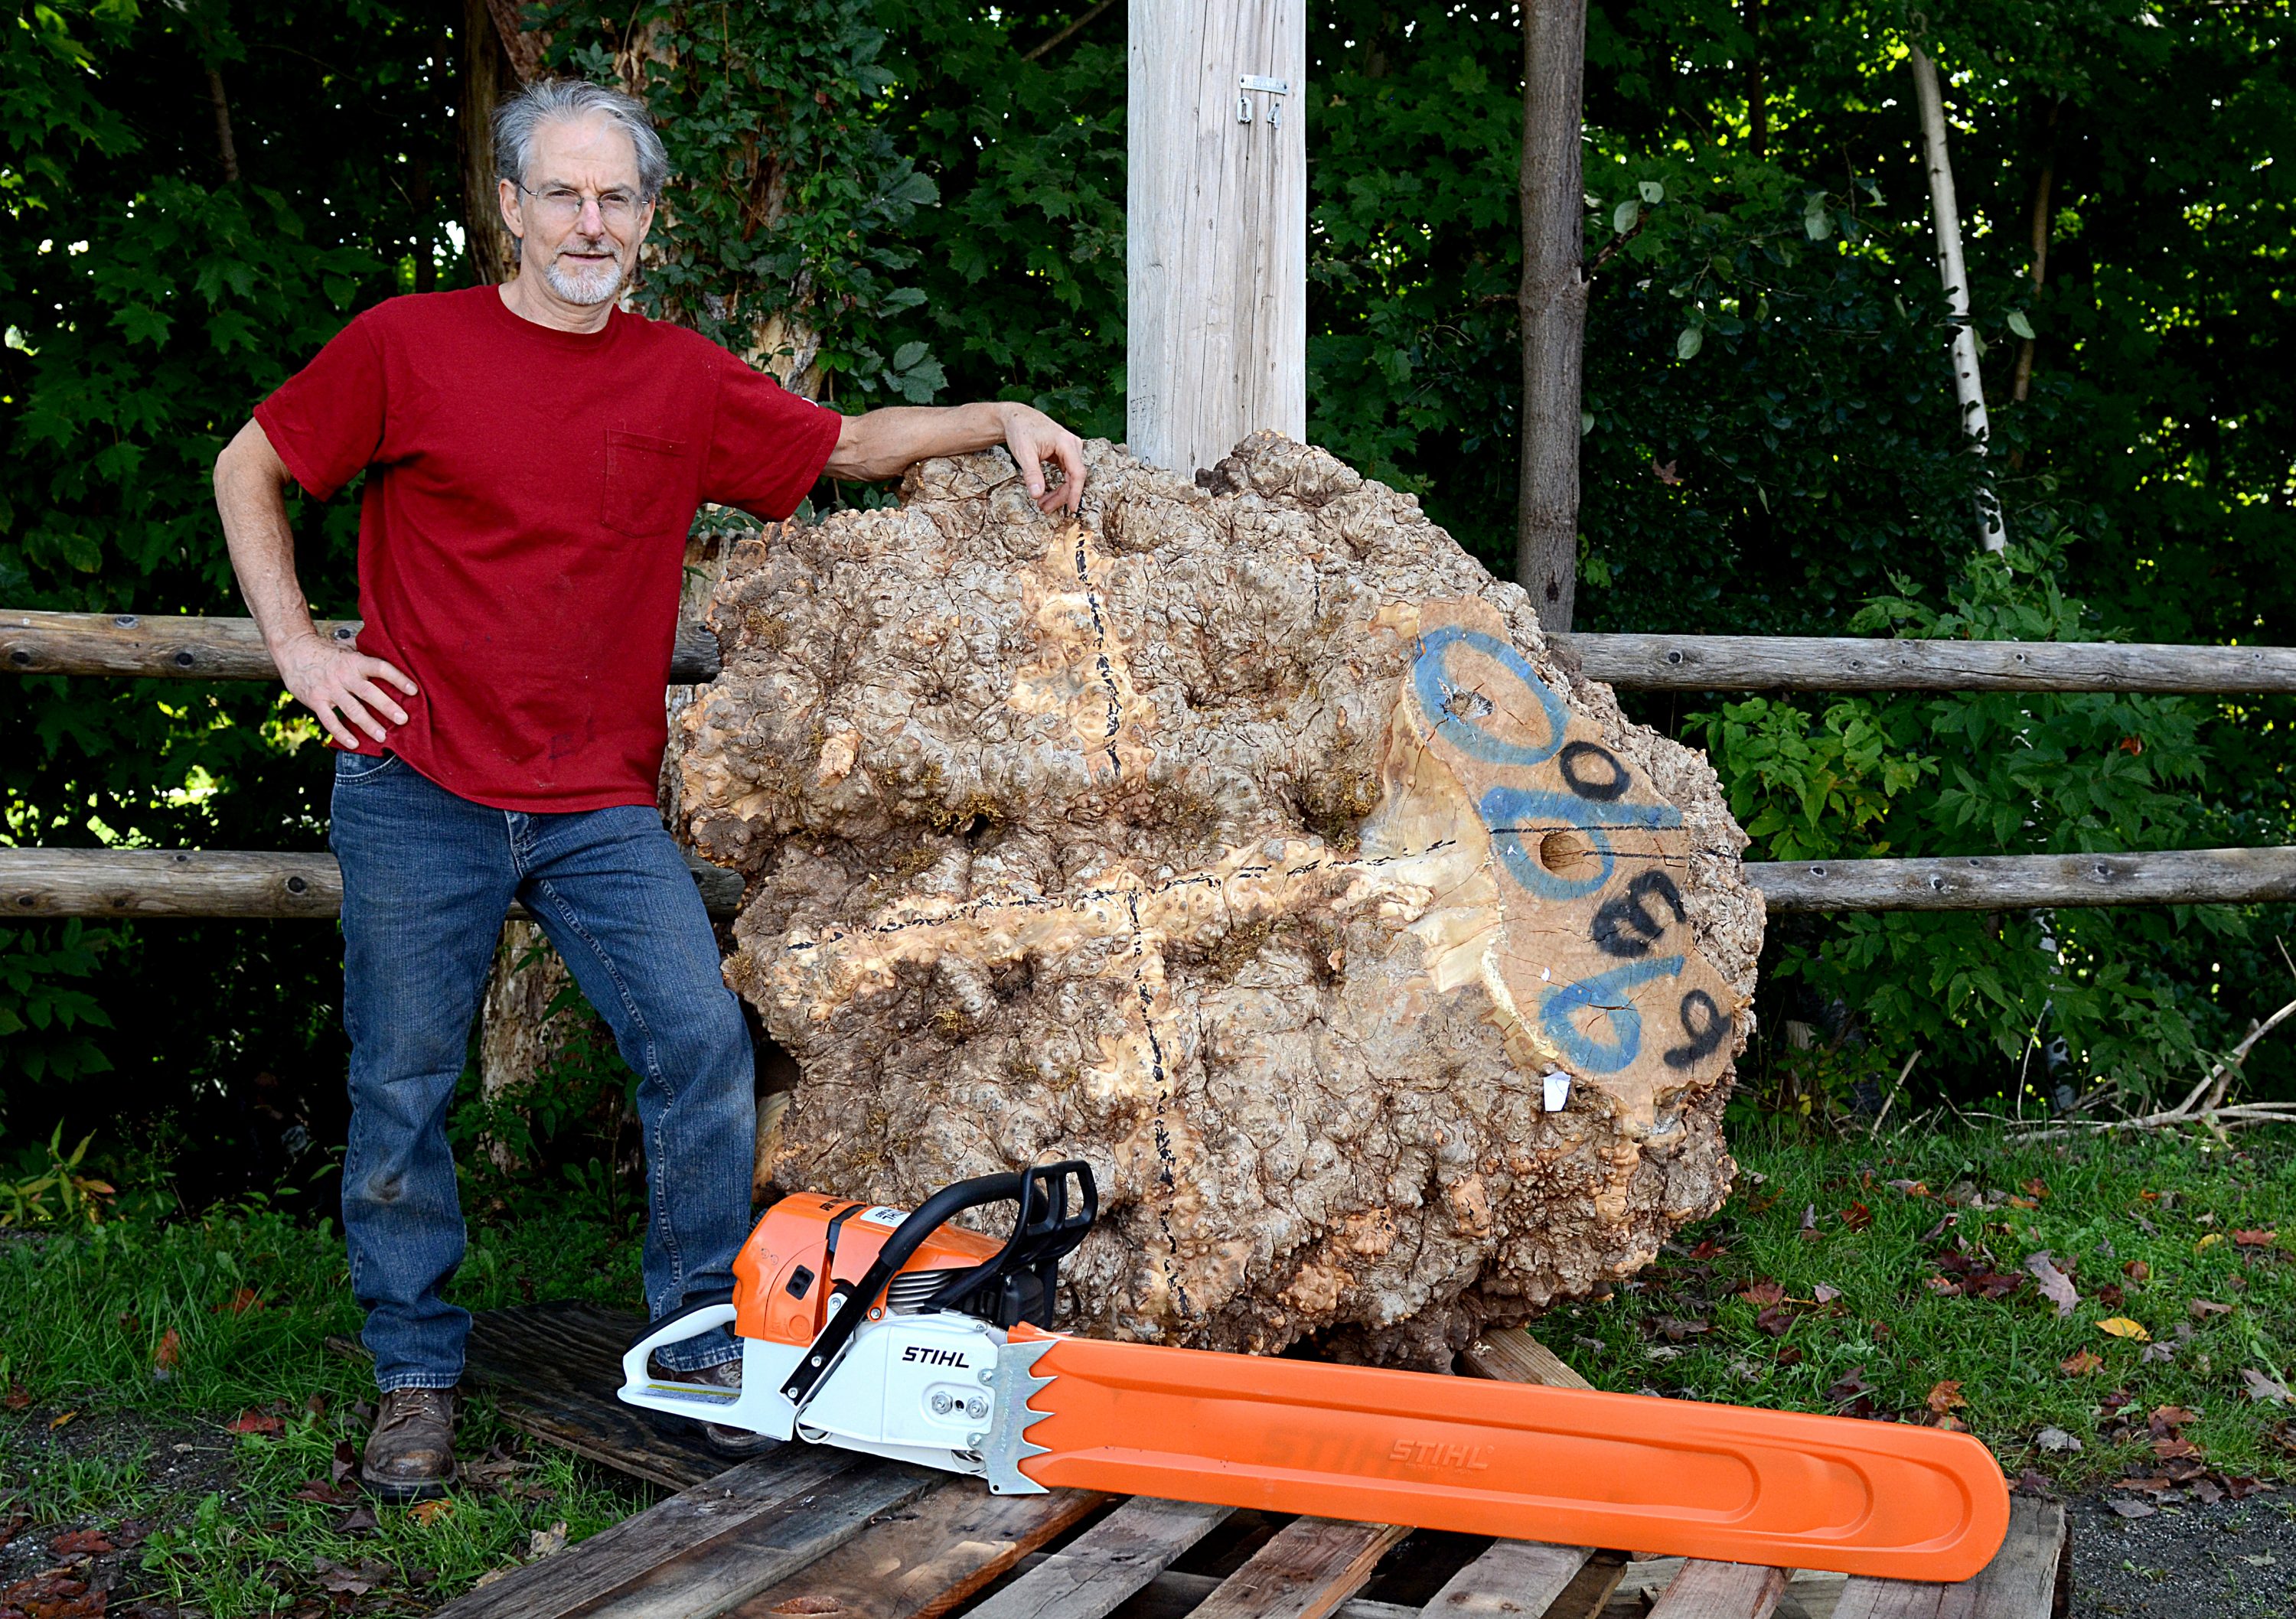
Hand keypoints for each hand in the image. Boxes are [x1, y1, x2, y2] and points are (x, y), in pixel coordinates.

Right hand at [276, 632, 417, 748]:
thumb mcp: (348, 650)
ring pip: (351, 709)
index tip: (414, 690)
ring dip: (368, 724)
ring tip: (382, 737)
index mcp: (355, 662)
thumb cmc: (328, 653)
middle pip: (368, 692)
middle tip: (403, 719)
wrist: (294, 651)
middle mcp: (343, 675)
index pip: (380, 668)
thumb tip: (397, 663)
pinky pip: (330, 720)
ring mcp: (329, 689)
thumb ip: (367, 661)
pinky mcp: (315, 701)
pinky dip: (342, 733)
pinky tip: (354, 744)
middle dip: (387, 706)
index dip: (398, 678)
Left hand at [998, 403, 1087, 514]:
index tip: (1071, 509)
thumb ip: (1031, 474)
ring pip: (1071, 477)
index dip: (1075, 492)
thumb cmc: (1021, 430)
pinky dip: (1058, 485)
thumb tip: (1037, 494)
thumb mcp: (1024, 453)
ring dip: (1059, 492)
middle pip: (1074, 477)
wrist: (1017, 418)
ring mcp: (1070, 449)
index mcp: (1066, 443)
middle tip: (1045, 508)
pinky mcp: (1065, 454)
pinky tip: (1047, 494)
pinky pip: (1066, 474)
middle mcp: (1072, 445)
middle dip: (1061, 496)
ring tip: (1043, 504)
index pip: (1077, 472)